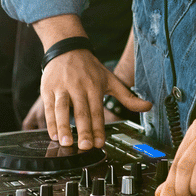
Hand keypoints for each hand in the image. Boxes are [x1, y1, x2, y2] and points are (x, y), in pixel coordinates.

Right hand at [36, 49, 151, 149]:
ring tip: (65, 142)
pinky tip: (53, 134)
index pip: (97, 111)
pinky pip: (49, 107)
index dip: (99, 128)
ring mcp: (61, 88)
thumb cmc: (90, 68)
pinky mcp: (47, 88)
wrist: (67, 48)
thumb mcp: (110, 80)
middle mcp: (78, 87)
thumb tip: (148, 106)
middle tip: (85, 146)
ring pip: (62, 109)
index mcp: (94, 86)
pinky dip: (50, 122)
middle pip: (81, 111)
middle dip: (83, 130)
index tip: (100, 143)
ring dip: (63, 127)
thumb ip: (127, 96)